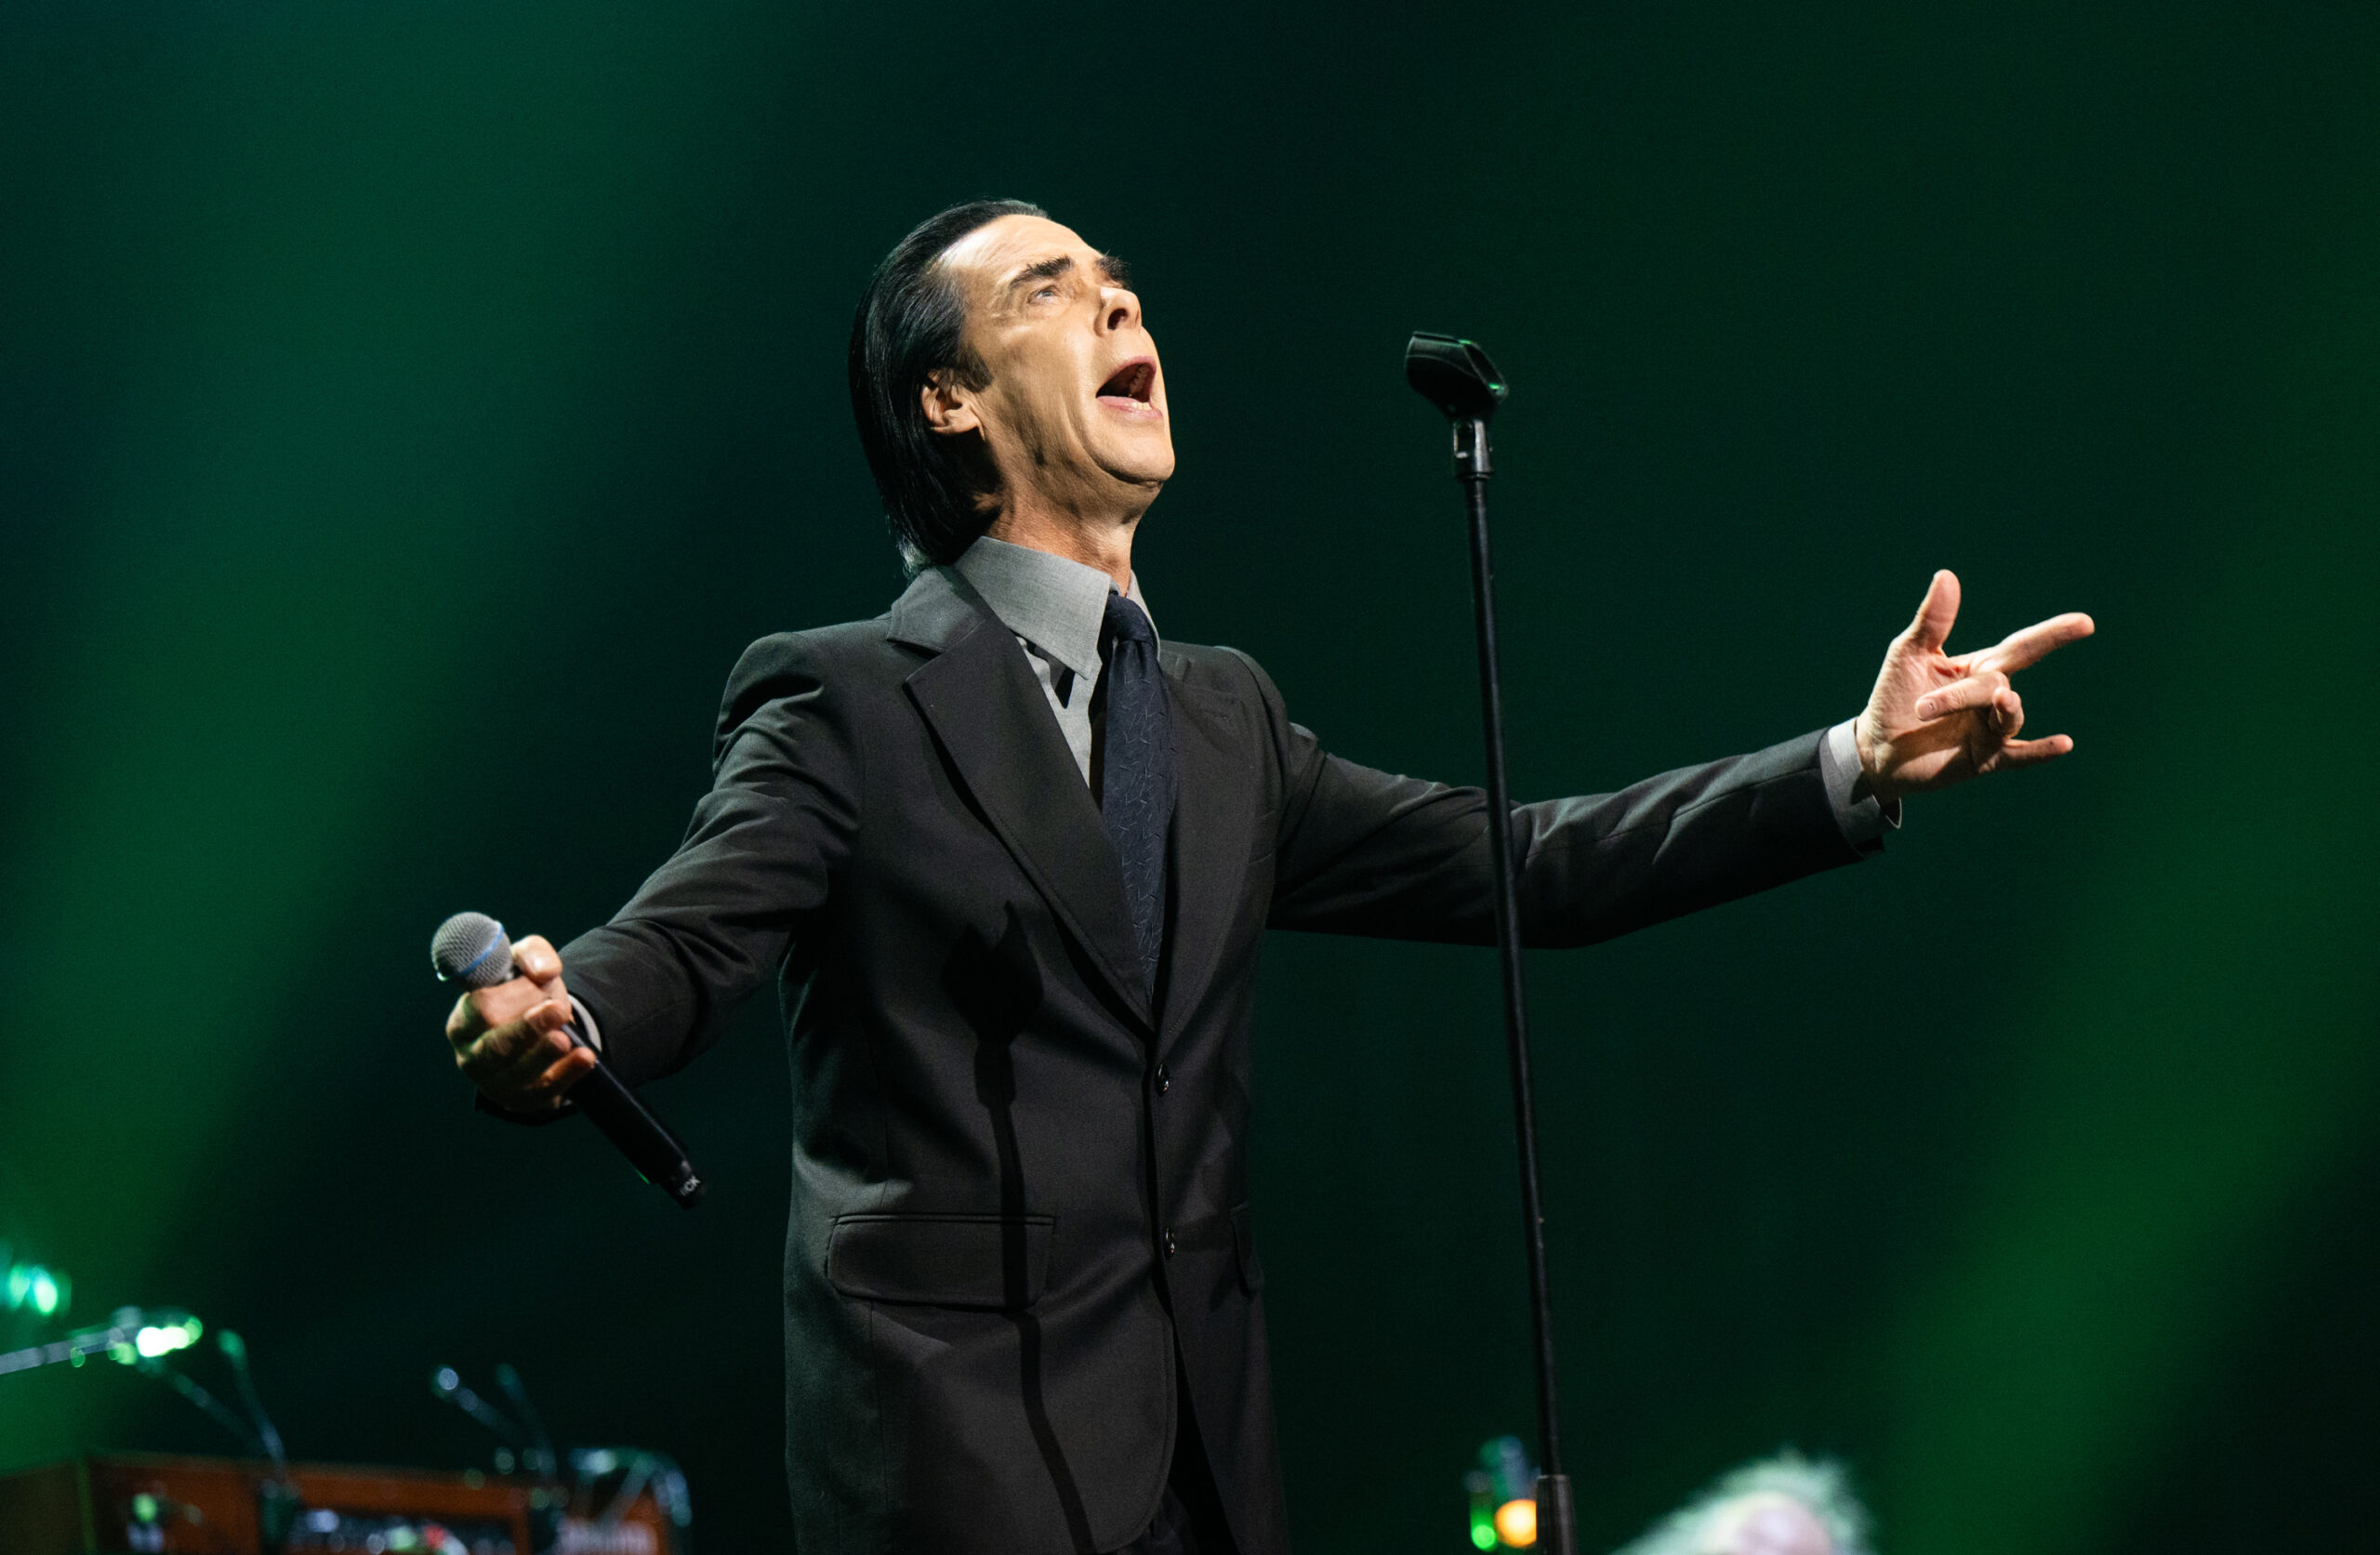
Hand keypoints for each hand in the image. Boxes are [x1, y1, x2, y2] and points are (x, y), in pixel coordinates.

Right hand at [443, 934, 597, 1113]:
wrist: (546, 1026)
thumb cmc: (525, 992)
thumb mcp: (527, 963)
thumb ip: (533, 954)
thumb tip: (544, 971)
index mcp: (464, 1020)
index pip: (478, 1009)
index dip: (509, 997)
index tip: (539, 983)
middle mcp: (471, 1055)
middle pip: (494, 1047)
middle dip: (527, 1029)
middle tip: (558, 1010)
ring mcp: (493, 1082)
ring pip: (517, 1073)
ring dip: (544, 1056)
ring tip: (566, 1039)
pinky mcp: (519, 1099)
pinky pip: (541, 1092)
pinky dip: (565, 1076)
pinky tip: (584, 1058)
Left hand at [1854, 570, 2093, 802]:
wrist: (1876, 748)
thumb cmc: (1895, 696)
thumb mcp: (1908, 654)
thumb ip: (1933, 620)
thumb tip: (1946, 574)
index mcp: (1979, 668)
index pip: (2022, 646)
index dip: (2053, 634)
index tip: (2084, 623)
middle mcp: (1991, 698)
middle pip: (1998, 684)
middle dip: (1972, 691)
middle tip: (1924, 707)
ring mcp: (1991, 729)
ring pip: (2006, 716)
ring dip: (1997, 712)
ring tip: (1996, 703)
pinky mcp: (1986, 759)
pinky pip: (2021, 756)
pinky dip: (2041, 751)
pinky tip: (2065, 744)